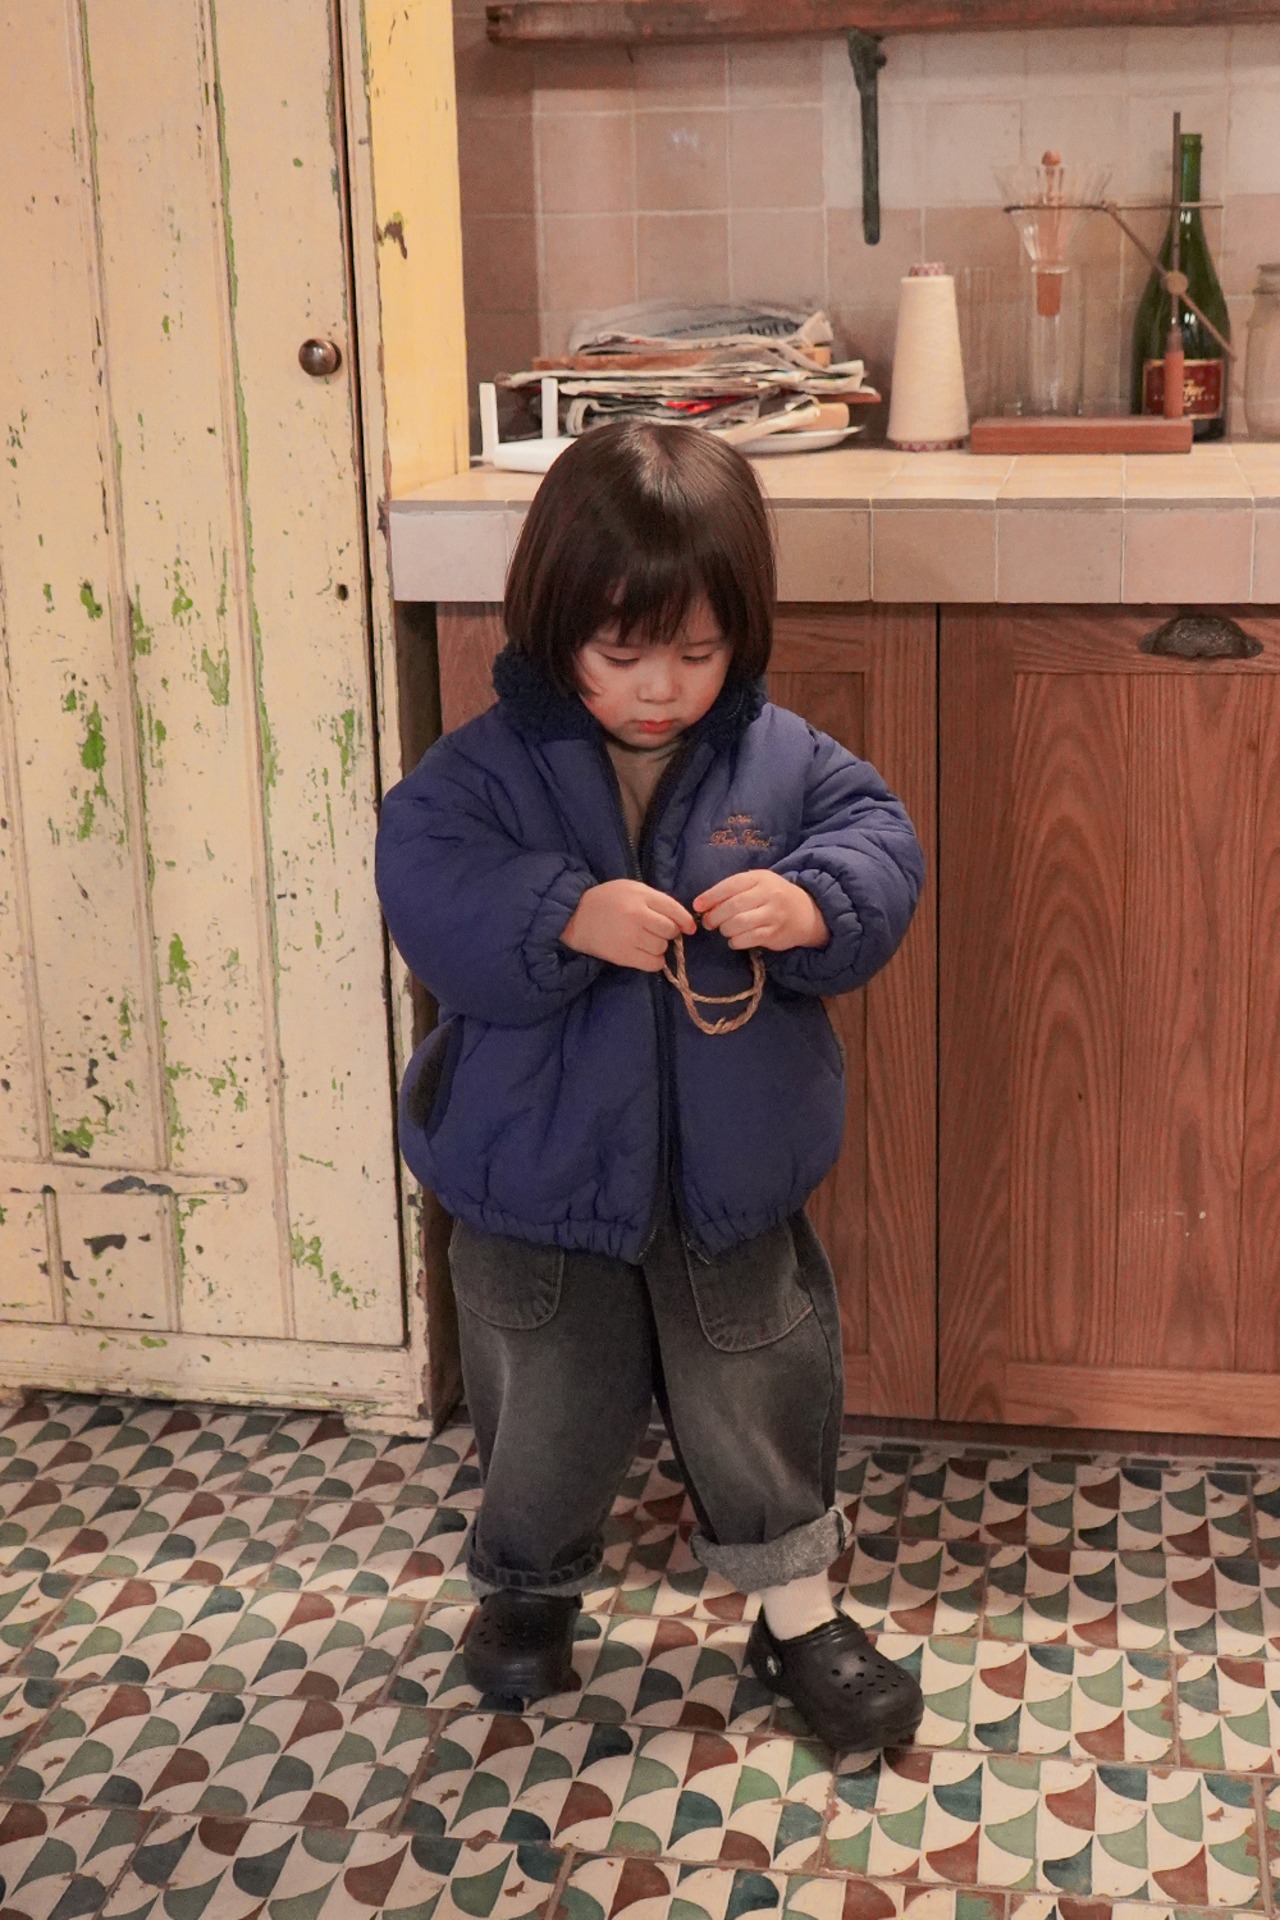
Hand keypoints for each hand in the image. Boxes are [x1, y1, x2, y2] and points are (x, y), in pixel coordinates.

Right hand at [561, 880, 696, 971]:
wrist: (575, 916)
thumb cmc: (607, 900)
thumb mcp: (631, 889)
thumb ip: (656, 900)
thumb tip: (682, 921)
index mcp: (640, 896)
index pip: (674, 909)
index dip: (686, 921)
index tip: (689, 928)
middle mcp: (637, 916)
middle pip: (670, 930)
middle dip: (670, 932)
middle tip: (659, 931)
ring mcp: (630, 937)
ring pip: (662, 948)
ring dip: (660, 947)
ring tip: (648, 941)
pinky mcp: (623, 956)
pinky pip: (652, 964)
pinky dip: (655, 961)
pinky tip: (646, 954)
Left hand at [694, 871, 829, 951]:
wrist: (806, 912)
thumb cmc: (773, 897)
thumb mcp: (758, 885)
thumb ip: (734, 891)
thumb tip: (705, 904)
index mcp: (760, 878)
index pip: (731, 885)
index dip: (711, 896)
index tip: (697, 906)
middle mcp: (768, 894)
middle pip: (733, 906)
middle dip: (715, 916)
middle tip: (708, 922)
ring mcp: (773, 914)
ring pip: (739, 923)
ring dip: (725, 929)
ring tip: (724, 930)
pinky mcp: (775, 933)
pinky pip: (749, 939)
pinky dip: (736, 941)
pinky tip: (734, 940)